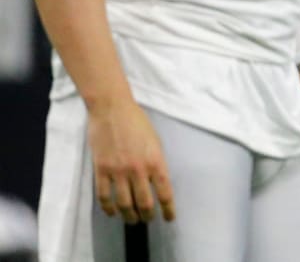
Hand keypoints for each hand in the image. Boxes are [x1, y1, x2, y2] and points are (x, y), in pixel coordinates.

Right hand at [87, 96, 175, 222]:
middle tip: (148, 220)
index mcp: (156, 161)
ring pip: (124, 204)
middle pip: (144, 203)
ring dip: (129, 216)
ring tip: (132, 220)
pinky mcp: (101, 170)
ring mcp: (118, 171)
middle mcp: (138, 169)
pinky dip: (109, 208)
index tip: (169, 218)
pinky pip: (104, 196)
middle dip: (147, 215)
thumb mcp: (155, 141)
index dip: (168, 209)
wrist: (112, 109)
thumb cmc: (137, 122)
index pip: (165, 192)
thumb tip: (157, 182)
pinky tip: (112, 212)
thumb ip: (156, 162)